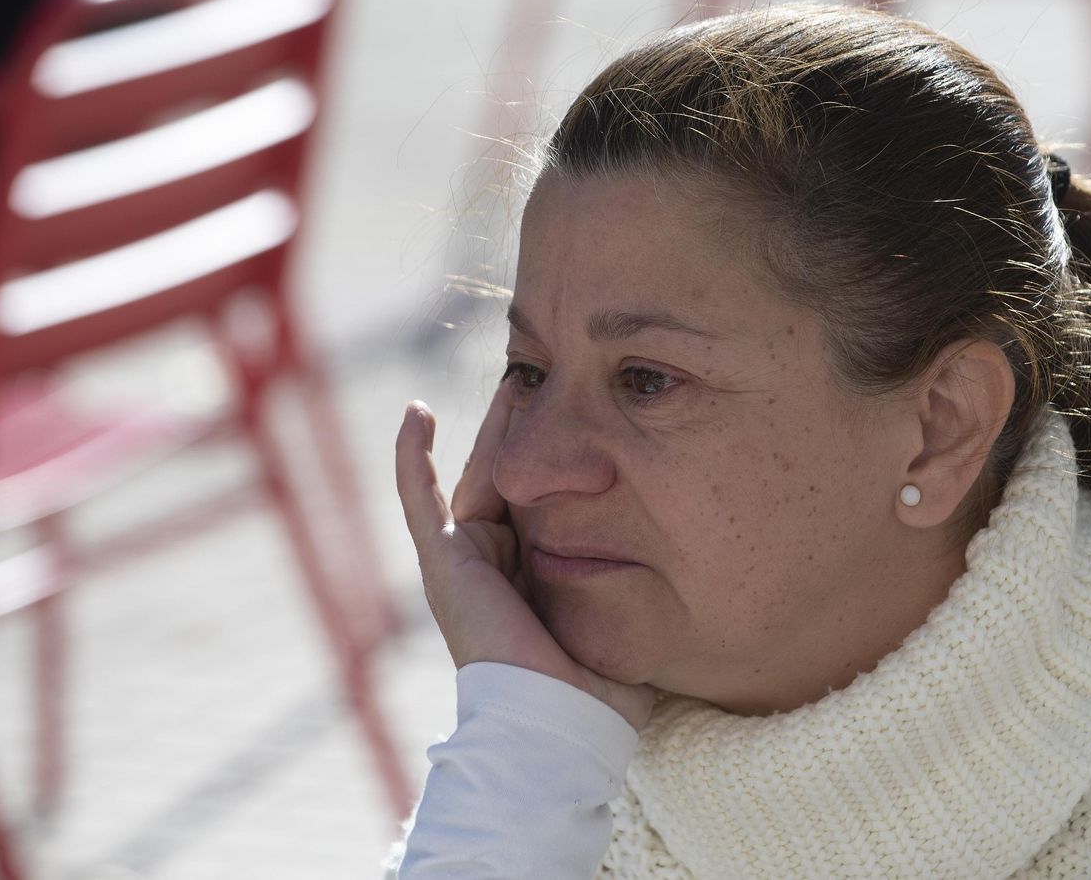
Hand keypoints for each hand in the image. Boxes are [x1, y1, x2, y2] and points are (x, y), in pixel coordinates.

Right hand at [394, 385, 655, 730]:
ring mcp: (467, 562)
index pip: (547, 503)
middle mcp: (500, 566)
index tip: (586, 413)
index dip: (561, 459)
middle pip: (513, 480)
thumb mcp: (625, 609)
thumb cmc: (602, 681)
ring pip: (481, 477)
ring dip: (493, 428)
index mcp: (539, 577)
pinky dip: (411, 458)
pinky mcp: (445, 563)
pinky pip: (421, 500)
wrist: (560, 715)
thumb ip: (632, 576)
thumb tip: (680, 549)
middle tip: (549, 377)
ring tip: (515, 375)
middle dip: (528, 430)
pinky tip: (413, 413)